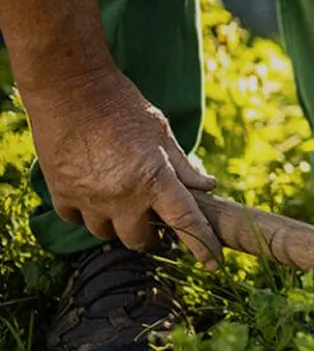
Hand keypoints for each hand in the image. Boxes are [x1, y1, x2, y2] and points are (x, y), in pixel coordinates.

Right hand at [25, 66, 223, 268]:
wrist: (72, 88)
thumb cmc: (123, 106)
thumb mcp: (161, 133)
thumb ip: (184, 166)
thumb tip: (208, 187)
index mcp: (155, 178)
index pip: (186, 222)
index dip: (203, 246)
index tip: (213, 262)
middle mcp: (122, 195)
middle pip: (141, 240)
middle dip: (152, 236)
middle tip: (156, 225)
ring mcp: (90, 197)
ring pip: (107, 234)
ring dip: (119, 225)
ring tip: (124, 204)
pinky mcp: (62, 193)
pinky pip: (77, 220)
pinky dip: (88, 214)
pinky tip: (95, 197)